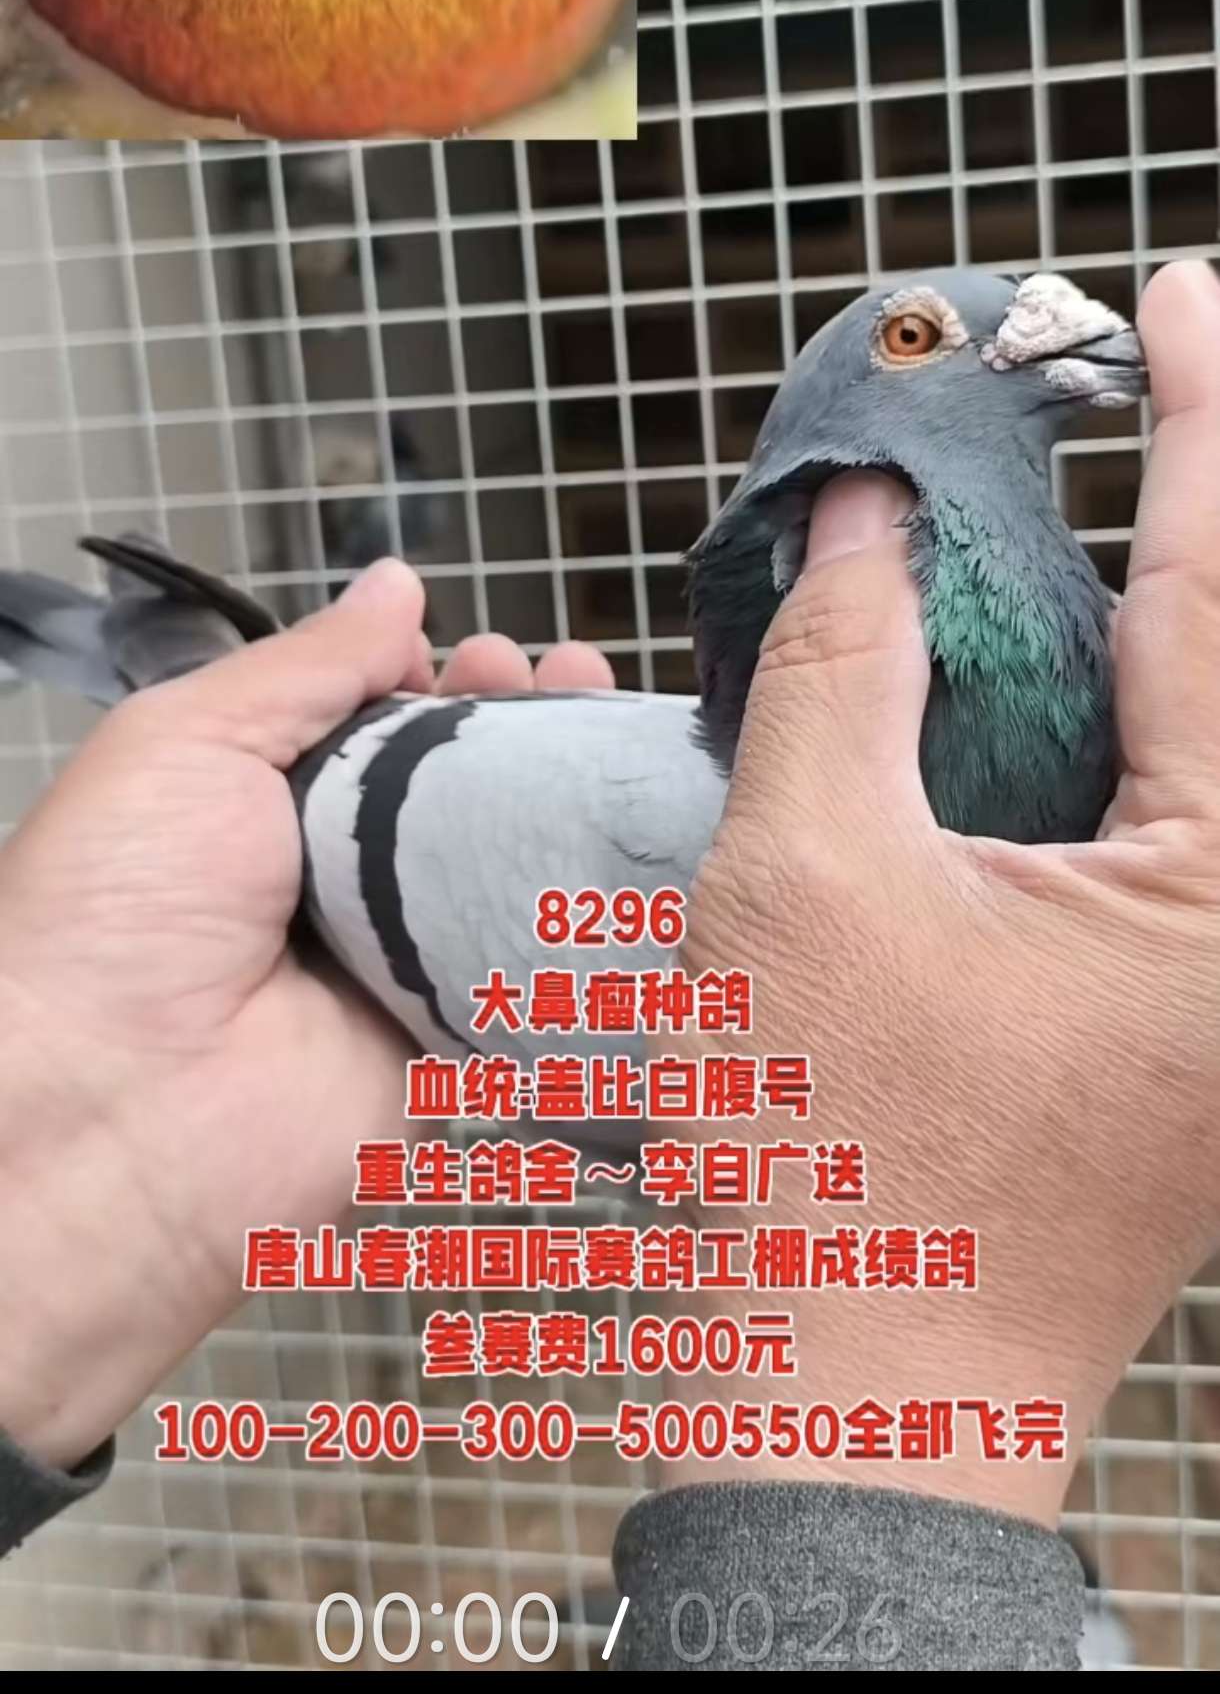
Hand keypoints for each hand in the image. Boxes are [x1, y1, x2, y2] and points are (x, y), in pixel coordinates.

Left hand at [0, 567, 612, 1466]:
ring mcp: (395, 968)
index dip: (449, 682)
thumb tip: (398, 587)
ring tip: (626, 747)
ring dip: (570, 814)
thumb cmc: (117, 908)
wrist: (110, 1105)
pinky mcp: (446, 1052)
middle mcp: (334, 883)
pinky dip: (593, 933)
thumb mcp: (191, 738)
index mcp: (264, 801)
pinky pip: (535, 986)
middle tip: (583, 683)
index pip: (382, 725)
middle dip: (529, 734)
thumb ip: (308, 665)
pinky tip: (647, 865)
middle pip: (460, 795)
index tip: (504, 653)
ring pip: (508, 878)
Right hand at [680, 257, 1219, 1526]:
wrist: (849, 1401)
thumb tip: (867, 507)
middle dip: (1208, 504)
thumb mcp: (810, 879)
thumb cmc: (831, 1170)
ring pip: (1211, 748)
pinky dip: (1136, 724)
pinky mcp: (1188, 1030)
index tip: (1177, 290)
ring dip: (1171, 615)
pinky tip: (1074, 655)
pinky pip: (1177, 831)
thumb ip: (845, 666)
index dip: (1200, 424)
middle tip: (1170, 353)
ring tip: (1135, 472)